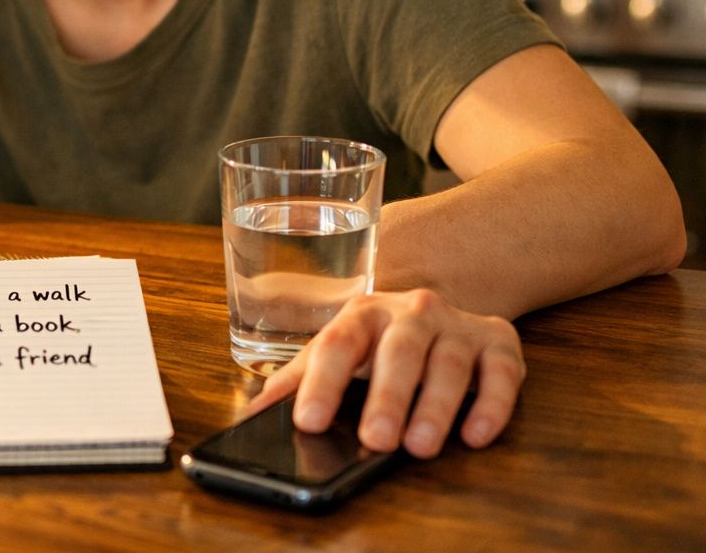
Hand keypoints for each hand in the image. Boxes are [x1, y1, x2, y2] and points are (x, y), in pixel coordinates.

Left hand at [245, 288, 524, 458]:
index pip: (336, 346)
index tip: (308, 422)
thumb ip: (298, 381)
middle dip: (387, 397)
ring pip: (448, 364)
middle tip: (375, 440)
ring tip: (420, 446)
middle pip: (398, 352)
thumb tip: (254, 415)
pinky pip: (501, 372)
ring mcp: (456, 325)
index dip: (320, 384)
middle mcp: (411, 312)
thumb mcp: (337, 353)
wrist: (437, 309)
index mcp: (362, 315)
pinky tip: (475, 434)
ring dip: (435, 407)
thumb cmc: (377, 344)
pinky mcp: (499, 341)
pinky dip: (491, 404)